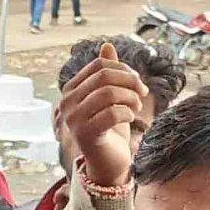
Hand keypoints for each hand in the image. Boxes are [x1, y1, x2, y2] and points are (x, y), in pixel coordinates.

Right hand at [55, 44, 146, 190]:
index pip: (99, 66)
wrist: (108, 164)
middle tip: (143, 94)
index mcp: (71, 90)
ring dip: (130, 98)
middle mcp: (67, 103)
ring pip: (108, 93)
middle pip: (104, 77)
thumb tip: (107, 45)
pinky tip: (130, 118)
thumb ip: (108, 74)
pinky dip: (127, 113)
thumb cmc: (110, 129)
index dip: (124, 70)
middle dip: (130, 82)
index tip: (139, 83)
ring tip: (137, 106)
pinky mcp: (85, 134)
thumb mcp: (112, 97)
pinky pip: (112, 113)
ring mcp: (73, 119)